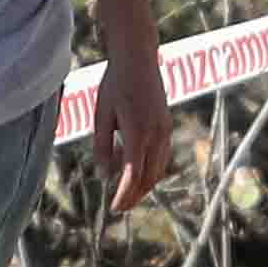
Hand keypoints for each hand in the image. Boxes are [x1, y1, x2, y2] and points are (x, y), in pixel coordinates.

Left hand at [89, 44, 174, 218]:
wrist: (138, 58)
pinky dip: (150, 169)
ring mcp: (165, 129)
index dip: (124, 194)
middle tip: (120, 208)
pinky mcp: (166, 124)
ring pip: (158, 168)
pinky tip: (137, 171)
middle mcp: (156, 133)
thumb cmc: (114, 84)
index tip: (114, 208)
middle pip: (149, 176)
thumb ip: (101, 146)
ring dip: (144, 185)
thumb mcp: (100, 115)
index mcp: (138, 132)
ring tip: (128, 194)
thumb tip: (105, 175)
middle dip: (135, 195)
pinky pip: (162, 155)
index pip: (133, 174)